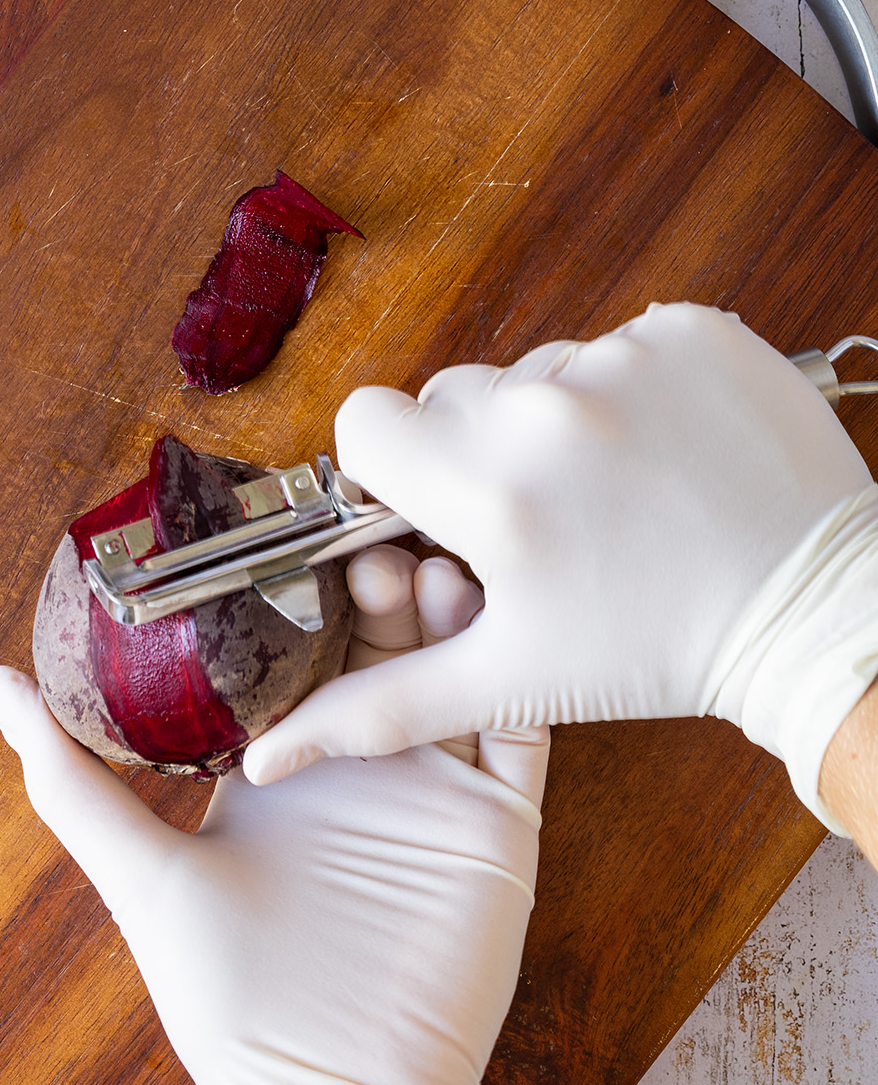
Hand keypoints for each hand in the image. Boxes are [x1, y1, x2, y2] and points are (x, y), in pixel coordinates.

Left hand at [0, 550, 546, 1084]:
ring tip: (420, 564)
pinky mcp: (498, 826)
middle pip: (383, 642)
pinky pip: (516, 729)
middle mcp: (364, 764)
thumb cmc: (227, 1002)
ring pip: (454, 667)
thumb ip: (73, 783)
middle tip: (366, 536)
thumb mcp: (143, 877)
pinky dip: (507, 673)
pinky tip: (488, 621)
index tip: (292, 524)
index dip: (301, 587)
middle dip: (375, 581)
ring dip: (445, 610)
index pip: (300, 649)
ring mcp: (437, 790)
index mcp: (287, 763)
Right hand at [244, 303, 877, 827]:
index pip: (367, 420)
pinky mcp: (693, 331)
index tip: (439, 508)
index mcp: (490, 487)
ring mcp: (629, 356)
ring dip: (555, 420)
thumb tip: (268, 754)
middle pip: (451, 395)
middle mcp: (550, 406)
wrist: (815, 611)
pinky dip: (631, 390)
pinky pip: (620, 343)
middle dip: (475, 451)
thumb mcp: (510, 682)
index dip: (391, 469)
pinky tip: (667, 453)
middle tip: (539, 519)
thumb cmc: (662, 649)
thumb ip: (381, 707)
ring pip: (537, 370)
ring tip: (614, 490)